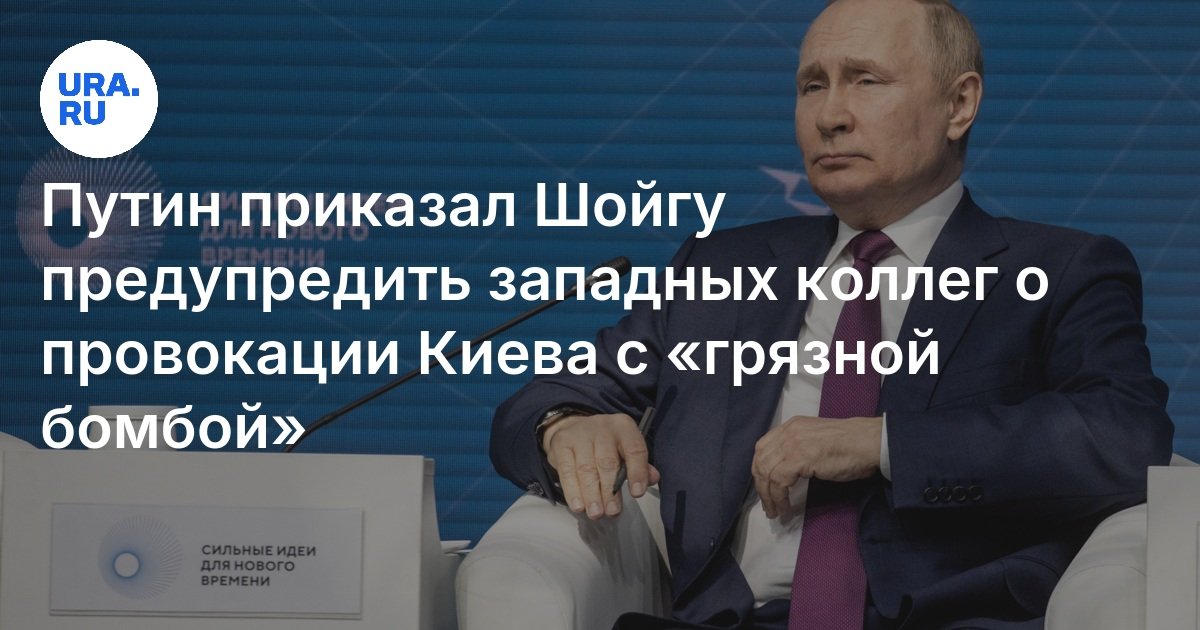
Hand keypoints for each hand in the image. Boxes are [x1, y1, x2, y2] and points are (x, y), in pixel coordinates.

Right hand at [542, 412, 660, 519]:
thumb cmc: (606, 444)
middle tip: (612, 511)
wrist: (574, 427)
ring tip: (596, 513)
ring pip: (586, 469)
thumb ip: (640, 465)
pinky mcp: (561, 444)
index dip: (637, 472)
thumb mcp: (626, 448)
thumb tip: (653, 478)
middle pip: (607, 462)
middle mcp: (602, 427)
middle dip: (610, 491)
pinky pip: (566, 471)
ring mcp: (579, 434)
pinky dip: (573, 491)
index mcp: (624, 427)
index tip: (637, 494)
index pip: (634, 449)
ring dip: (591, 495)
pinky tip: (579, 505)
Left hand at [752, 415, 882, 518]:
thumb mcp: (817, 441)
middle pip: (760, 460)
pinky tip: (785, 506)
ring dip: (768, 496)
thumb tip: (788, 471)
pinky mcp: (800, 458)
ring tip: (775, 511)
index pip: (763, 447)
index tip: (765, 487)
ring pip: (766, 472)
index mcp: (792, 426)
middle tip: (767, 505)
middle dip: (761, 486)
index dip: (759, 469)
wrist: (869, 442)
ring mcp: (793, 444)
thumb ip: (799, 449)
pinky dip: (778, 497)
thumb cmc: (851, 446)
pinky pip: (778, 481)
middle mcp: (788, 432)